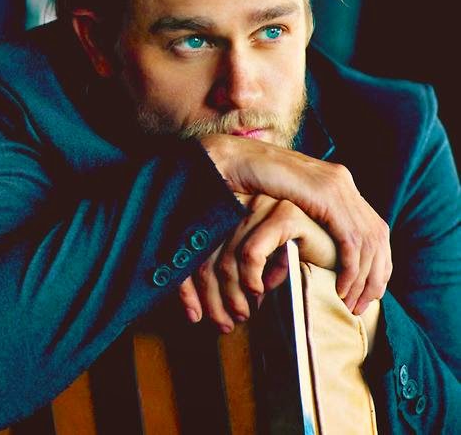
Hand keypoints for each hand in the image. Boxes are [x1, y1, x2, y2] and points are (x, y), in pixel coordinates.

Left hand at [179, 193, 336, 332]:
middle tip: (224, 324)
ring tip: (245, 314)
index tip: (194, 317)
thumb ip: (225, 283)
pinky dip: (253, 278)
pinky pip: (252, 252)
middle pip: (208, 255)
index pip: (194, 250)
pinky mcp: (285, 214)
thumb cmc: (293, 263)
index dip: (188, 288)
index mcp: (229, 211)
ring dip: (234, 295)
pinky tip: (262, 291)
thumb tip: (194, 313)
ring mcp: (263, 204)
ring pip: (228, 258)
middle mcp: (241, 202)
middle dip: (213, 298)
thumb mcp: (250, 274)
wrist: (338, 254)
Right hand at [199, 134, 391, 314]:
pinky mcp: (325, 194)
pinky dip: (351, 268)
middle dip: (377, 275)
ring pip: (369, 241)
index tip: (368, 290)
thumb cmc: (251, 183)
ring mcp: (336, 185)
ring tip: (350, 303)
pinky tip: (340, 287)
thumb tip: (318, 242)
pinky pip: (351, 240)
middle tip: (364, 304)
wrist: (232, 159)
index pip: (373, 227)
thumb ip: (306, 215)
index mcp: (336, 181)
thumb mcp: (288, 203)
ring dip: (364, 278)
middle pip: (379, 235)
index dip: (377, 262)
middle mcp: (342, 180)